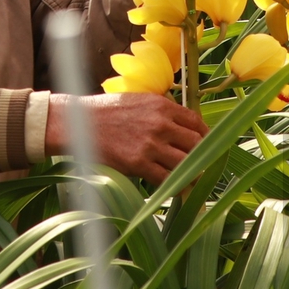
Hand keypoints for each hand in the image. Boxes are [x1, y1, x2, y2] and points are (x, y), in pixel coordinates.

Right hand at [44, 93, 207, 183]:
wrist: (80, 124)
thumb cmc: (108, 112)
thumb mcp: (139, 100)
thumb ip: (162, 111)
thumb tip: (182, 127)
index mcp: (162, 106)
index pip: (196, 121)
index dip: (206, 135)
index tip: (208, 145)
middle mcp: (160, 124)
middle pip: (196, 143)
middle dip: (203, 156)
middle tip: (204, 165)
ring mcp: (151, 145)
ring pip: (186, 163)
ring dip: (192, 174)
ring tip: (193, 180)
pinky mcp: (139, 163)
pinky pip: (167, 179)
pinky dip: (175, 186)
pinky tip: (176, 188)